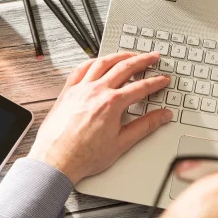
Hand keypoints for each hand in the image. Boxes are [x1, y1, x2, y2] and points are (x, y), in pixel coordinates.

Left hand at [28, 52, 171, 184]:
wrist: (54, 162)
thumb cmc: (83, 156)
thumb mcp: (121, 143)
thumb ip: (146, 126)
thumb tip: (162, 116)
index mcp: (112, 103)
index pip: (141, 87)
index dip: (156, 82)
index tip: (163, 79)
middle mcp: (96, 91)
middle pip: (125, 67)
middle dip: (143, 60)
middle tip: (153, 57)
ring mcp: (80, 89)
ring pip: (103, 62)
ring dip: (120, 56)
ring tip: (131, 55)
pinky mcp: (68, 91)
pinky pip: (82, 68)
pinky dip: (94, 61)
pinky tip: (100, 61)